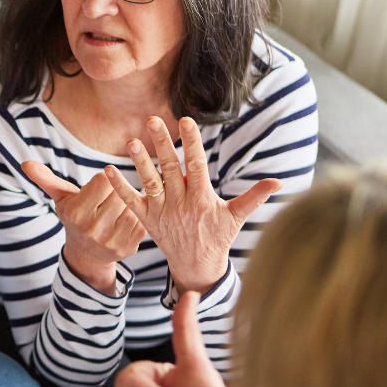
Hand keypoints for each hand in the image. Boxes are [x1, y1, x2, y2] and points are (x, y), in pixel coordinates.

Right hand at [23, 160, 144, 295]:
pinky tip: (123, 222)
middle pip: (119, 192)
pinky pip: (141, 219)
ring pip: (131, 205)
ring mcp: (112, 240)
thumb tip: (26, 164)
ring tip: (114, 212)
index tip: (96, 191)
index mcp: (77, 213)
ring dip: (126, 205)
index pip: (104, 179)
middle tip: (106, 203)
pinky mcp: (128, 247)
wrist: (86, 254)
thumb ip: (46, 179)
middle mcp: (93, 228)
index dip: (102, 181)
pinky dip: (135, 217)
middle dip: (115, 193)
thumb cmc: (74, 218)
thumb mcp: (61, 199)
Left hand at [104, 116, 280, 292]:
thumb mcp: (237, 217)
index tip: (187, 121)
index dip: (193, 143)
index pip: (197, 166)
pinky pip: (130, 202)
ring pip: (149, 183)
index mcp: (202, 199)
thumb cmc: (219, 237)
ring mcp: (162, 212)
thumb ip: (255, 197)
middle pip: (170, 169)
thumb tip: (279, 182)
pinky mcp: (147, 220)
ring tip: (131, 141)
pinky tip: (107, 170)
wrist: (196, 266)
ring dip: (139, 162)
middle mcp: (180, 204)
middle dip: (162, 144)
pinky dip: (118, 187)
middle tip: (152, 120)